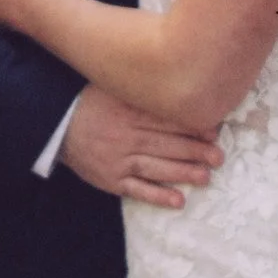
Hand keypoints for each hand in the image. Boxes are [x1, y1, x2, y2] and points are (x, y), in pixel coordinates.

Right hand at [59, 84, 222, 210]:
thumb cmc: (92, 102)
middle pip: (167, 144)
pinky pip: (137, 190)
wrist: (57, 125)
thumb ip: (141, 86)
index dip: (191, 126)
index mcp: (129, 111)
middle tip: (219, 157)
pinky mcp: (111, 180)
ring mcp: (119, 160)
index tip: (214, 131)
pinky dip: (158, 196)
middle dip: (195, 151)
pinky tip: (178, 200)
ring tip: (206, 177)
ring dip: (183, 173)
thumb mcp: (114, 87)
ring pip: (157, 168)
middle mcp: (127, 136)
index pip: (166, 120)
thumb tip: (174, 77)